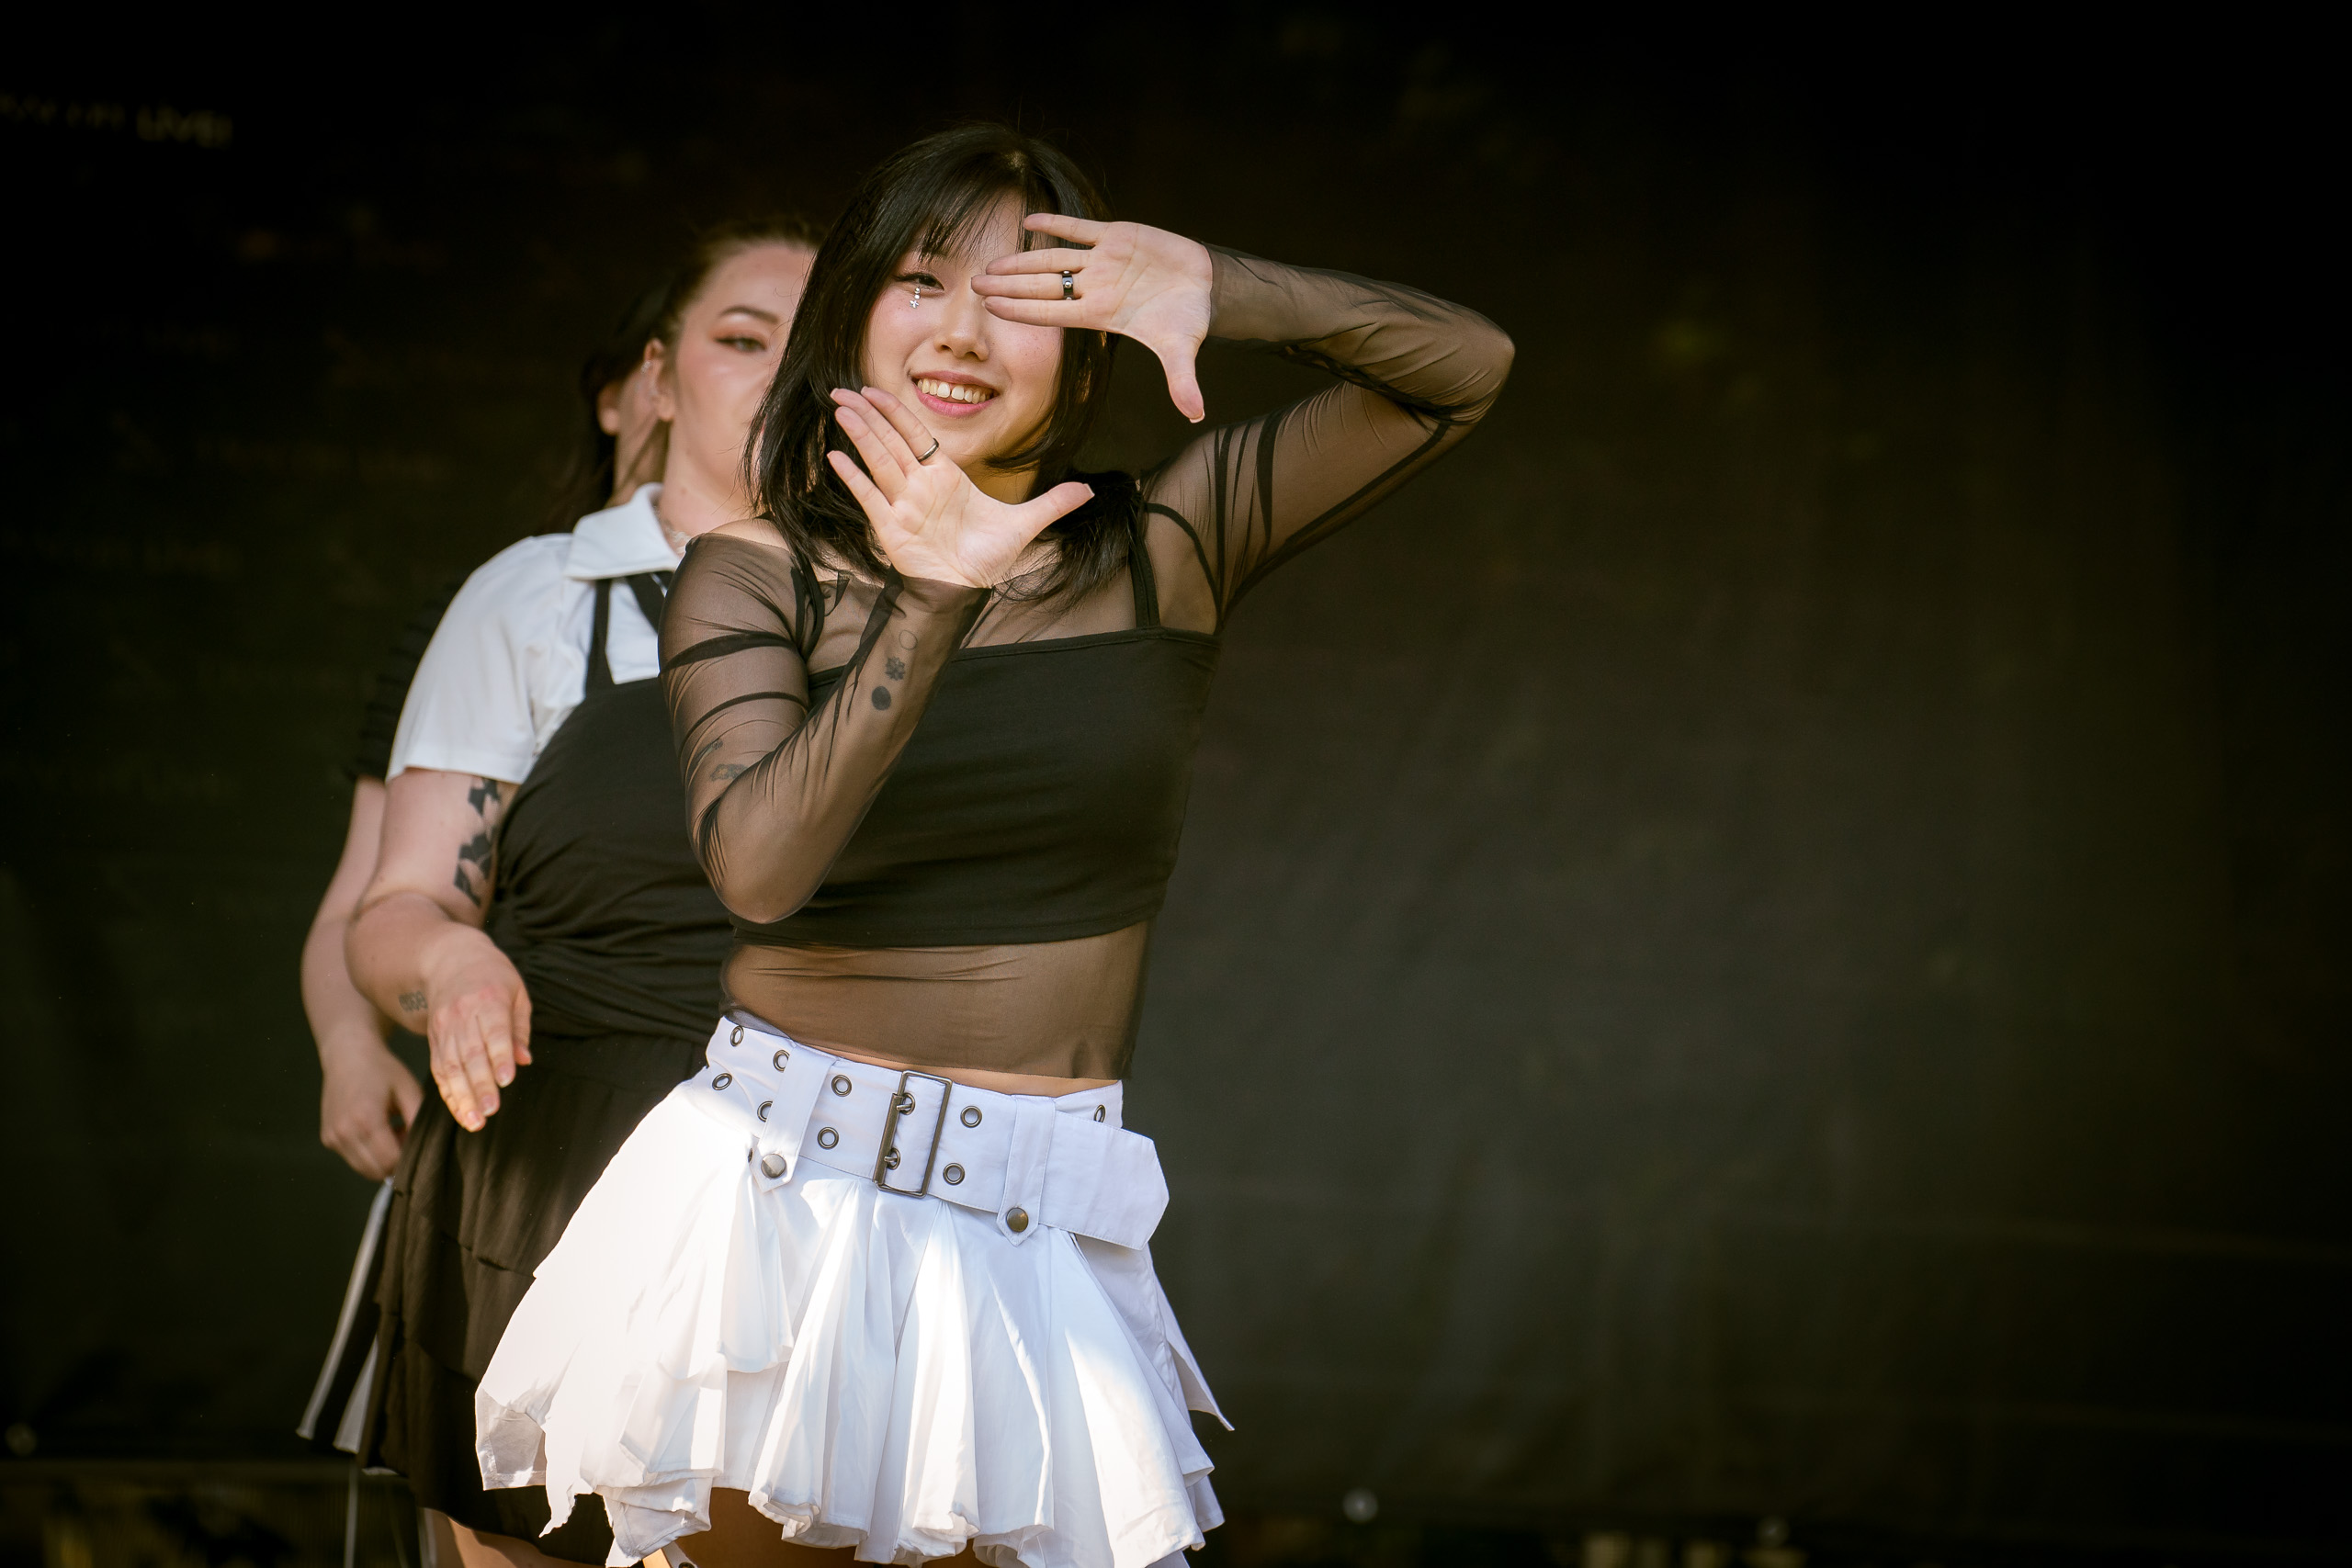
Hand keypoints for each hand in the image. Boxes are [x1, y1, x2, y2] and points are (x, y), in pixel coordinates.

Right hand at [319, 1036, 424, 1179]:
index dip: (408, 1155)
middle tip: (404, 1133)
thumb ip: (418, 1120)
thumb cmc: (383, 1070)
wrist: (348, 1055)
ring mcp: (332, 1137)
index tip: (414, 1136)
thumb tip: (424, 1147)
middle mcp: (344, 1132)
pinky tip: (376, 1129)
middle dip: (396, 1160)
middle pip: (377, 1170)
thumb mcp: (409, 1090)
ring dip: (381, 1159)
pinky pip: (353, 1159)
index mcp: (365, 1119)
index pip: (391, 1161)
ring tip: (391, 1130)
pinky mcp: (327, 1138)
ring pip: (364, 1169)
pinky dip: (368, 1153)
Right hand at [417, 941, 531, 1131]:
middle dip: (479, 1085)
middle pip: (470, 1053)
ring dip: (462, 1096)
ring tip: (474, 1121)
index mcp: (488, 1000)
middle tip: (490, 1111)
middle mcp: (461, 1015)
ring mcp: (443, 1028)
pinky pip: (440, 1069)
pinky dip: (449, 1093)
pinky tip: (460, 1112)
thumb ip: (519, 1028)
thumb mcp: (516, 992)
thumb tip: (523, 1061)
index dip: (499, 1057)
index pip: (493, 1032)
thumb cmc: (493, 977)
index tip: (506, 1081)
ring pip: (451, 1066)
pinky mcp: (434, 1039)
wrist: (448, 961)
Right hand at [826, 386, 1094, 586]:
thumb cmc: (987, 557)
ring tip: (840, 408)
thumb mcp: (1026, 524)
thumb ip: (1053, 504)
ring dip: (859, 434)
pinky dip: (853, 478)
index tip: (876, 389)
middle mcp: (919, 486)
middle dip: (869, 415)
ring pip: (878, 461)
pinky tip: (834, 457)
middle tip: (843, 389)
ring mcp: (902, 504)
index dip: (896, 412)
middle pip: (890, 441)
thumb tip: (1089, 490)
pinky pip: (869, 498)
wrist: (967, 590)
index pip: (916, 436)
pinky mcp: (891, 527)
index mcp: (945, 477)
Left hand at [971, 215, 1215, 421]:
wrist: (1204, 286)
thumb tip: (1195, 413)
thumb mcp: (1182, 349)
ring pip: (1053, 258)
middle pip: (1042, 286)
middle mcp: (1095, 287)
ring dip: (1022, 258)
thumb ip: (1182, 380)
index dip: (1021, 308)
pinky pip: (1080, 228)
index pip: (1052, 312)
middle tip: (974, 283)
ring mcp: (1102, 261)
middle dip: (1008, 285)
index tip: (991, 307)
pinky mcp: (1116, 236)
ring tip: (992, 262)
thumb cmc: (1188, 319)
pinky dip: (1057, 223)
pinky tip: (1030, 220)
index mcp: (1101, 314)